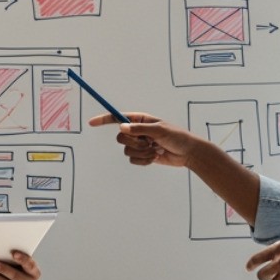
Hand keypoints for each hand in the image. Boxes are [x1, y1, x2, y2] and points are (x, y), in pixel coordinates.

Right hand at [87, 112, 202, 168]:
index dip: (104, 119)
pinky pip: (133, 160)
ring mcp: (139, 144)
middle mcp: (137, 131)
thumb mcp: (159, 130)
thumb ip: (139, 128)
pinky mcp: (142, 156)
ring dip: (142, 153)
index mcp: (141, 120)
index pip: (118, 118)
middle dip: (135, 143)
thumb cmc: (177, 137)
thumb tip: (122, 126)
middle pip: (121, 137)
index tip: (91, 123)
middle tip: (150, 142)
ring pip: (127, 151)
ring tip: (156, 150)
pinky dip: (144, 161)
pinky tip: (156, 157)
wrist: (188, 153)